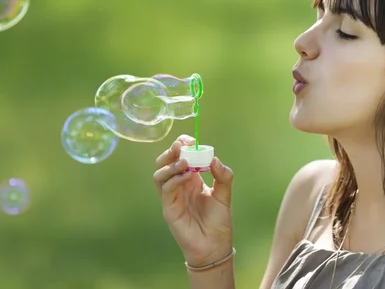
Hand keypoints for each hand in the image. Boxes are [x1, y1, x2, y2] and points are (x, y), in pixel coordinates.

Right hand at [153, 135, 234, 266]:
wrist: (215, 246)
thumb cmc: (218, 221)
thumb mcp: (225, 195)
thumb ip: (223, 176)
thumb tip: (214, 158)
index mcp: (191, 179)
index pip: (180, 156)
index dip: (182, 145)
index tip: (190, 139)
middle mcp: (179, 185)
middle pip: (164, 162)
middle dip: (171, 151)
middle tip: (183, 146)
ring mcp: (172, 197)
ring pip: (159, 174)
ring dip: (170, 164)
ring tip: (185, 162)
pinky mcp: (169, 209)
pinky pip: (166, 190)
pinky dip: (175, 179)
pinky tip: (189, 176)